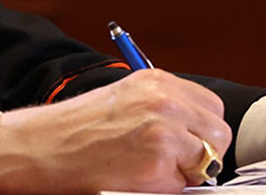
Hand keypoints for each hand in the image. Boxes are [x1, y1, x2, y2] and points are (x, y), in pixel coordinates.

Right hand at [0, 69, 230, 194]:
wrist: (47, 146)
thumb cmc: (79, 127)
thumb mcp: (127, 98)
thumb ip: (164, 106)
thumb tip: (197, 130)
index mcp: (158, 81)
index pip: (211, 106)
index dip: (201, 129)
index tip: (187, 142)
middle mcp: (165, 100)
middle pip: (218, 131)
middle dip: (203, 151)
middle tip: (175, 161)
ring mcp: (164, 130)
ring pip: (210, 158)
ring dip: (190, 169)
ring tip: (155, 168)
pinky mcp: (159, 161)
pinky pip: (186, 182)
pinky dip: (171, 185)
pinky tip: (143, 177)